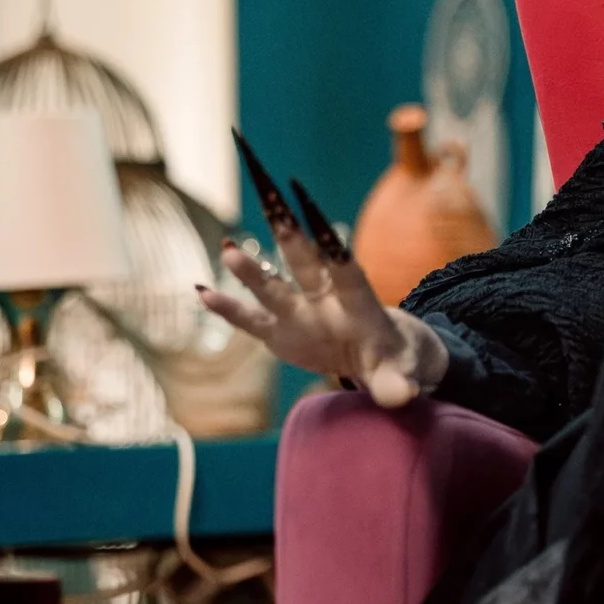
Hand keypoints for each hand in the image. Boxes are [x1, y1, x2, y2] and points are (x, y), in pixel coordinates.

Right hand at [195, 132, 446, 407]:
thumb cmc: (394, 361)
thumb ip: (397, 385)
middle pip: (306, 265)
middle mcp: (325, 299)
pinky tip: (202, 291)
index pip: (347, 271)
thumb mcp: (399, 375)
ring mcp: (300, 313)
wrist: (379, 356)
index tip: (323, 224)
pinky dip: (228, 307)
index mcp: (360, 303)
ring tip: (228, 248)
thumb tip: (402, 397)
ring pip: (274, 287)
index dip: (334, 249)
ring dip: (253, 271)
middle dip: (291, 239)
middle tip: (274, 205)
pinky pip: (251, 319)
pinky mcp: (280, 332)